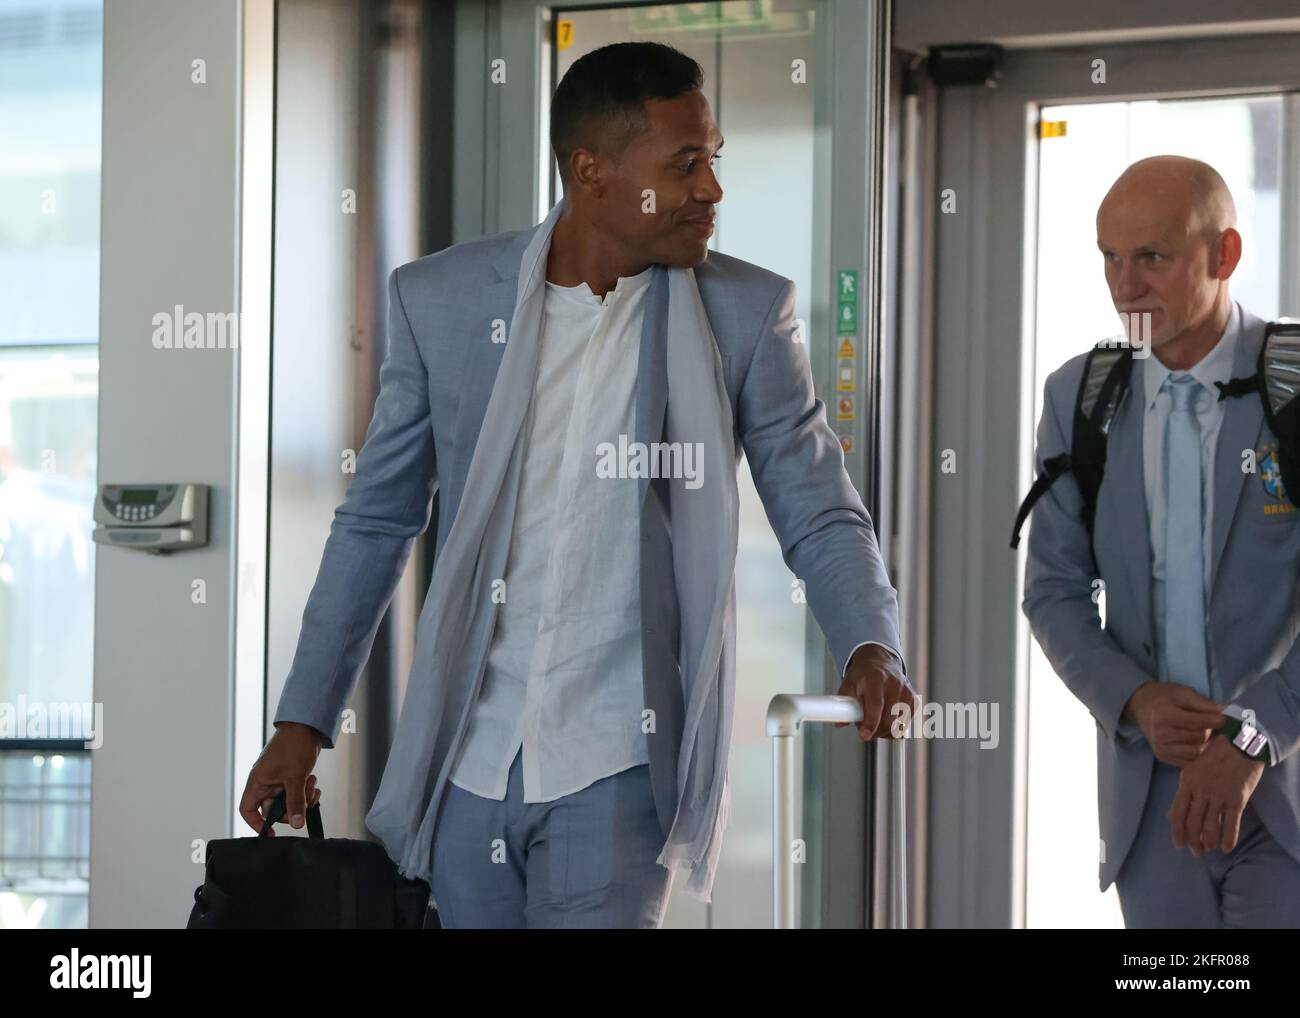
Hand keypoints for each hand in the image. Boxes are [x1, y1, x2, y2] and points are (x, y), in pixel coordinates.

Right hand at [239, 722, 324, 835]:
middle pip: (273, 809)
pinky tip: (313, 783)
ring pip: (288, 802)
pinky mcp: (290, 777)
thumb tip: (296, 824)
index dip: (257, 824)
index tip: (271, 832)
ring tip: (311, 785)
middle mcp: (266, 783)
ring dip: (302, 798)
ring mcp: (278, 780)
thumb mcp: (295, 777)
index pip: (248, 810)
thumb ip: (295, 802)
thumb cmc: (294, 745)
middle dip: (292, 808)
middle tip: (305, 801)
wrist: (307, 727)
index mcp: (258, 782)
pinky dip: (306, 792)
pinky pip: (296, 794)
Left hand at [835, 644, 914, 740]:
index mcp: (876, 679)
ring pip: (899, 724)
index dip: (871, 722)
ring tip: (875, 723)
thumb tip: (840, 723)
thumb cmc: (863, 675)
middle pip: (889, 718)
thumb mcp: (848, 684)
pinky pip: (906, 723)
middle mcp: (894, 684)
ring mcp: (906, 692)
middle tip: (865, 732)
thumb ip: (843, 704)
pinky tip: (886, 722)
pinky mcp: (914, 699)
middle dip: (876, 731)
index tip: (864, 735)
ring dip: (885, 731)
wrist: (880, 662)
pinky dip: (896, 728)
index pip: (876, 704)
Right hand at [1123, 682, 1222, 766]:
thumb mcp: (1182, 692)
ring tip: (1210, 735)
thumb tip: (1225, 713)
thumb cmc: (1163, 697)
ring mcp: (1161, 748)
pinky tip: (1200, 744)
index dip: (1216, 721)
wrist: (1140, 706)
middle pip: (1199, 738)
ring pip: (1197, 752)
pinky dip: (1198, 753)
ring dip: (1207, 744)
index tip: (1228, 719)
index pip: (1197, 722)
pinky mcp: (1163, 757)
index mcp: (1164, 716)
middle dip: (1213, 731)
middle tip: (1218, 726)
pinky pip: (1190, 761)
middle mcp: (1161, 735)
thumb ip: (1203, 703)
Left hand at [1168, 733, 1264, 854]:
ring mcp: (1219, 795)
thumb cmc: (1215, 756)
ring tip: (1208, 848)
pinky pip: (1231, 823)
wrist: (1240, 744)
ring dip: (1209, 841)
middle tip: (1195, 852)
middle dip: (1193, 840)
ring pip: (1211, 825)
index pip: (1177, 812)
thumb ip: (1183, 792)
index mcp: (1187, 782)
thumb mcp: (1192, 769)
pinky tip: (1226, 847)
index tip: (1179, 844)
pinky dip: (1228, 837)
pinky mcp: (1237, 798)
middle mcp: (1201, 790)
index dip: (1177, 831)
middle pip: (1193, 822)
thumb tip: (1170, 814)